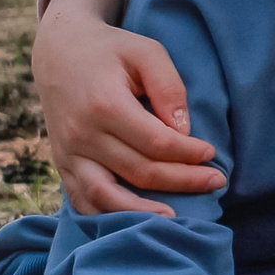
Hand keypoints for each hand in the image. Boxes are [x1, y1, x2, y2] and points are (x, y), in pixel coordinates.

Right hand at [33, 0, 224, 210]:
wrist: (58, 52)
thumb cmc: (110, 50)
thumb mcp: (145, 51)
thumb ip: (169, 87)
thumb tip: (183, 132)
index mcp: (104, 105)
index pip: (156, 143)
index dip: (188, 153)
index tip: (211, 152)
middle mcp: (82, 135)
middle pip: (140, 172)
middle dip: (183, 180)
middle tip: (216, 181)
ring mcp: (68, 154)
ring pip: (108, 197)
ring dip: (144, 212)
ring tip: (177, 220)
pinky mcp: (62, 164)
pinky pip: (82, 201)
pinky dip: (108, 216)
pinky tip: (134, 223)